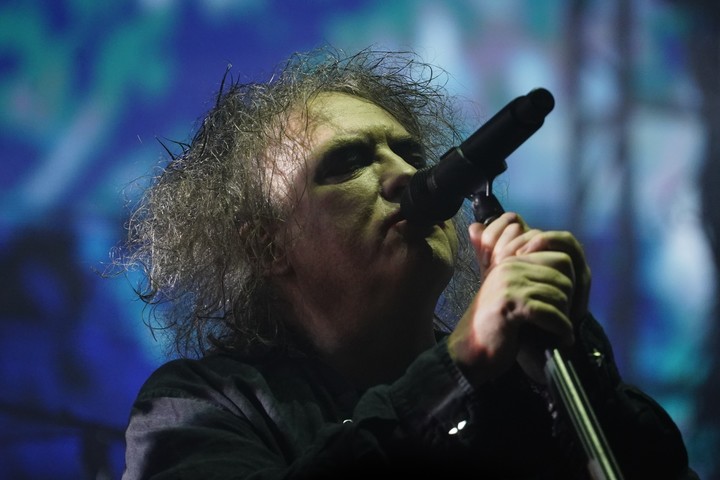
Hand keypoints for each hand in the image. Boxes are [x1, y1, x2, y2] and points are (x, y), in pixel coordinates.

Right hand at [447, 213, 591, 384]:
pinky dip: (561, 329)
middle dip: (570, 303)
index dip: (572, 285)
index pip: (560, 258)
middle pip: (564, 277)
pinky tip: (561, 340)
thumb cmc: (498, 329)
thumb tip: (575, 279)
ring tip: (561, 333)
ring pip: (559, 295)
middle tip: (566, 323)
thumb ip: (538, 284)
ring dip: (565, 319)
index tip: (568, 308)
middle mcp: (510, 267)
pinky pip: (550, 312)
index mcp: (513, 262)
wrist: (470, 352)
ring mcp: (508, 284)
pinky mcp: (510, 304)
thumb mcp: (517, 298)